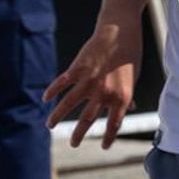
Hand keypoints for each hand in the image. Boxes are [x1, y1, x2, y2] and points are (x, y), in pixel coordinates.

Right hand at [43, 24, 140, 147]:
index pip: (113, 124)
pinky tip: (45, 98)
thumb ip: (128, 95)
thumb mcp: (133, 79)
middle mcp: (104, 93)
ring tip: (50, 126)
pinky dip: (53, 90)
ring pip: (69, 104)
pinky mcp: (78, 68)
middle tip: (74, 144)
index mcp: (121, 98)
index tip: (103, 146)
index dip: (108, 137)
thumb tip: (130, 108)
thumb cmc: (130, 55)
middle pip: (87, 119)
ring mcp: (89, 81)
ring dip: (58, 116)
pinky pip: (62, 83)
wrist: (120, 32)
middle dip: (79, 134)